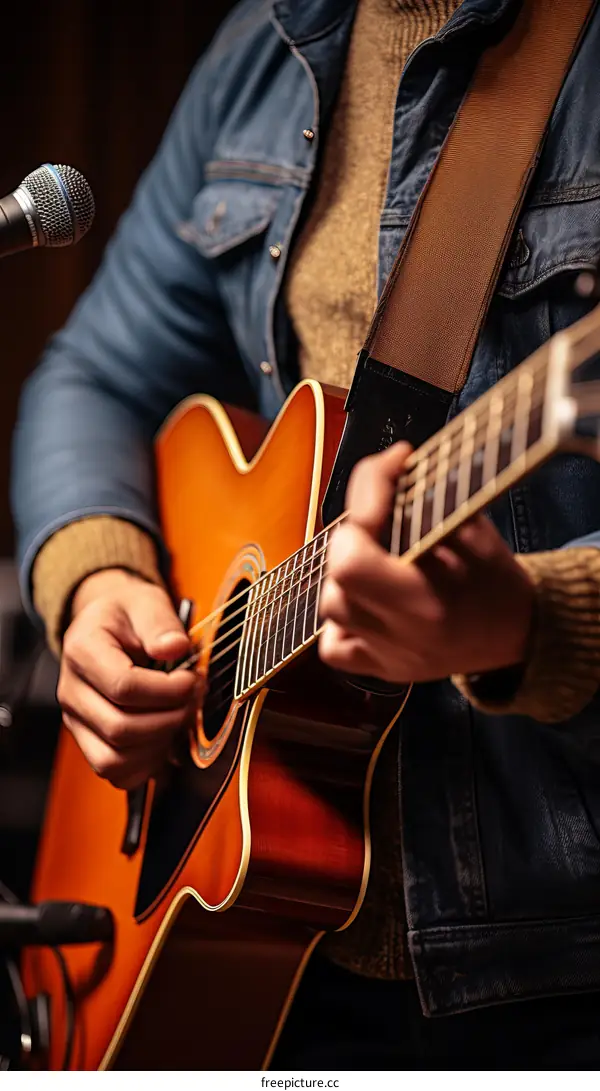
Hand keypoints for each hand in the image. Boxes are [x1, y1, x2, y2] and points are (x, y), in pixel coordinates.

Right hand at [58, 569, 196, 789]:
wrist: (107, 625)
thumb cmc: (127, 615)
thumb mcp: (146, 602)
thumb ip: (161, 623)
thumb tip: (175, 648)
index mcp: (82, 652)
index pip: (123, 687)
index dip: (167, 691)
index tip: (192, 679)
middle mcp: (72, 691)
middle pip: (119, 729)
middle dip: (168, 719)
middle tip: (192, 700)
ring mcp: (77, 721)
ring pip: (114, 760)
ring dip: (157, 745)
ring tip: (178, 718)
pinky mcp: (89, 740)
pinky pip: (115, 773)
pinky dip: (145, 765)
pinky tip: (164, 738)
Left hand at [319, 443, 534, 683]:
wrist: (517, 633)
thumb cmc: (497, 580)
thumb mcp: (471, 531)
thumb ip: (423, 504)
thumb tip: (383, 469)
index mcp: (428, 602)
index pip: (354, 554)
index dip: (364, 501)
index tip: (390, 470)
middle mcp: (404, 636)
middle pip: (338, 577)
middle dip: (353, 536)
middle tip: (379, 525)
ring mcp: (389, 657)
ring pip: (331, 606)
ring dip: (345, 573)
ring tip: (377, 559)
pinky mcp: (382, 670)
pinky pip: (334, 646)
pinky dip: (341, 618)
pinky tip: (367, 601)